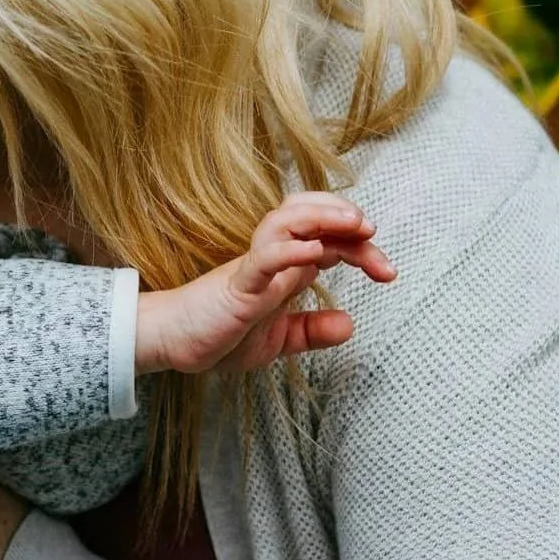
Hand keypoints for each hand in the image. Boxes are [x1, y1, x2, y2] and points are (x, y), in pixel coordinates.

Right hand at [134, 191, 393, 375]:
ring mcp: (254, 268)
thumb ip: (311, 331)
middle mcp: (272, 258)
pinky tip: (315, 253)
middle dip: (346, 218)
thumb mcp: (277, 339)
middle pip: (310, 215)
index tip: (387, 272)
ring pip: (286, 222)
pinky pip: (264, 259)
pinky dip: (291, 251)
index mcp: (285, 267)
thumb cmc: (218, 334)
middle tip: (373, 233)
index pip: (329, 239)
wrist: (172, 344)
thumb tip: (349, 325)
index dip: (361, 247)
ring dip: (323, 217)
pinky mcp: (237, 286)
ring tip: (355, 224)